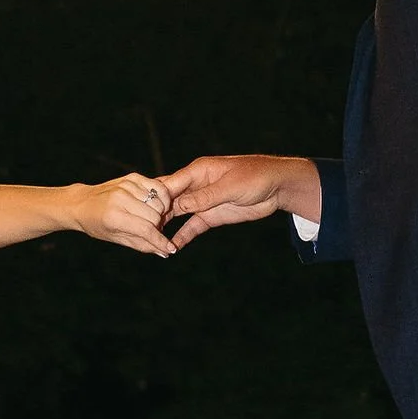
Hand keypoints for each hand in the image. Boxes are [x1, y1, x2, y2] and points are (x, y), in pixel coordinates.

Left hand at [69, 174, 177, 259]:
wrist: (82, 203)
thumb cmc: (98, 225)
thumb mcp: (117, 238)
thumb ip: (143, 245)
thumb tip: (166, 251)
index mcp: (114, 216)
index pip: (145, 229)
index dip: (160, 241)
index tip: (171, 249)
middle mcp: (121, 198)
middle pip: (155, 216)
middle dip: (158, 227)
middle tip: (153, 231)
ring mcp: (127, 185)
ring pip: (159, 203)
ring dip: (160, 214)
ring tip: (150, 219)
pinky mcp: (133, 177)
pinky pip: (158, 188)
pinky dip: (161, 199)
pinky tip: (153, 206)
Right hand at [155, 152, 321, 248]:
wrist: (277, 186)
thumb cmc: (255, 177)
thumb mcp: (229, 187)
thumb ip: (204, 197)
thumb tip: (179, 205)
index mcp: (197, 171)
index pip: (170, 185)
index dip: (155, 198)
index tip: (142, 211)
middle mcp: (195, 186)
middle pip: (169, 200)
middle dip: (155, 213)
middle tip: (140, 228)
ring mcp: (202, 201)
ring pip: (178, 214)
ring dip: (165, 226)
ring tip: (150, 240)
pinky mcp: (211, 215)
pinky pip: (192, 226)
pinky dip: (183, 235)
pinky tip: (172, 246)